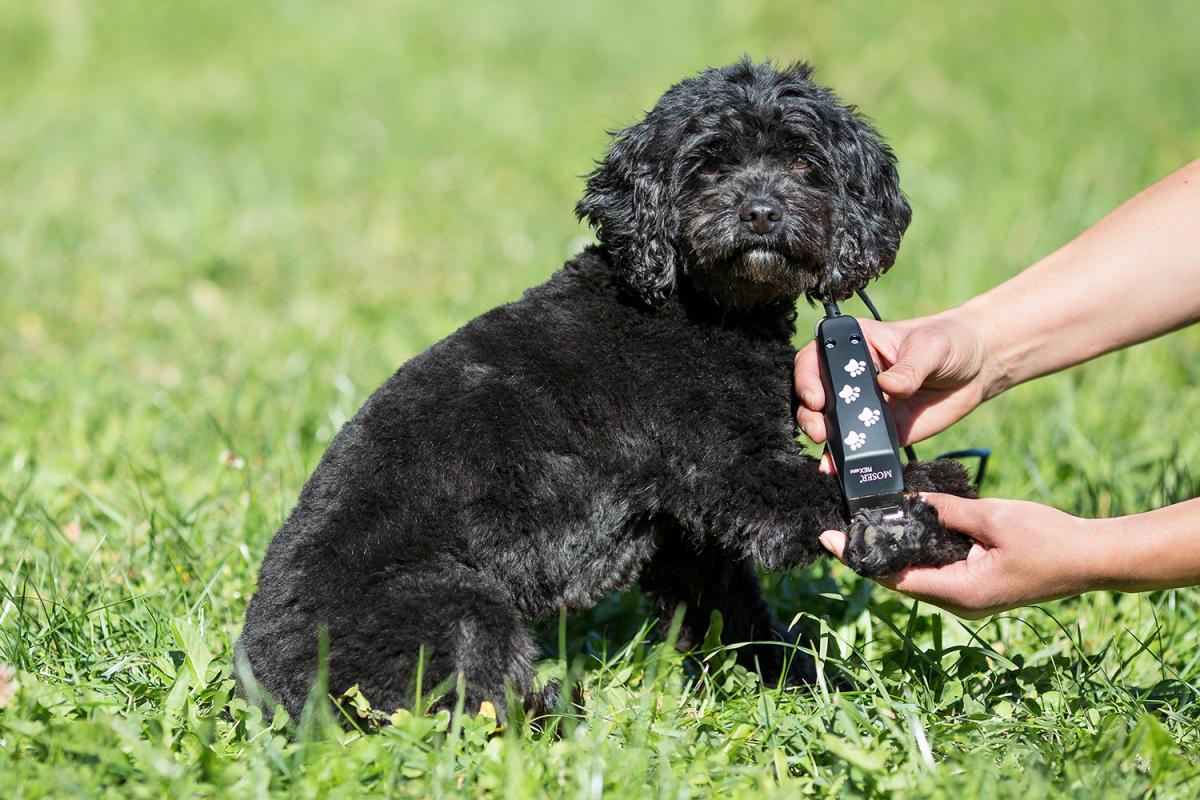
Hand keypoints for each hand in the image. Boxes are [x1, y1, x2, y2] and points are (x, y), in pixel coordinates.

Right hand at [794, 313, 989, 445]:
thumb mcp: (931, 347)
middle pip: (815, 394)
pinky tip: (837, 468)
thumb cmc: (950, 343)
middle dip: (810, 414)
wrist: (977, 370)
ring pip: (829, 422)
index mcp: (855, 344)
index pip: (816, 357)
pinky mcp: (879, 430)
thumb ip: (910, 367)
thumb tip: (888, 387)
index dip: (807, 377)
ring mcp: (862, 405)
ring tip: (826, 448)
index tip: (816, 398)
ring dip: (822, 437)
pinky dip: (845, 459)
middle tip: (819, 429)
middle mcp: (851, 375)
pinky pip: (857, 446)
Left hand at [818, 493, 1101, 617]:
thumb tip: (908, 501)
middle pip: (900, 579)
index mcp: (960, 592)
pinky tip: (904, 528)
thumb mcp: (992, 517)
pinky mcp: (979, 587)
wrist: (1093, 557)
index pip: (893, 578)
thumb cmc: (1049, 539)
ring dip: (892, 552)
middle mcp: (959, 602)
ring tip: (861, 525)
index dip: (859, 558)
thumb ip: (947, 510)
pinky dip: (917, 551)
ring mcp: (969, 598)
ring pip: (917, 575)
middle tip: (837, 526)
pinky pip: (937, 570)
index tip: (827, 539)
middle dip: (869, 554)